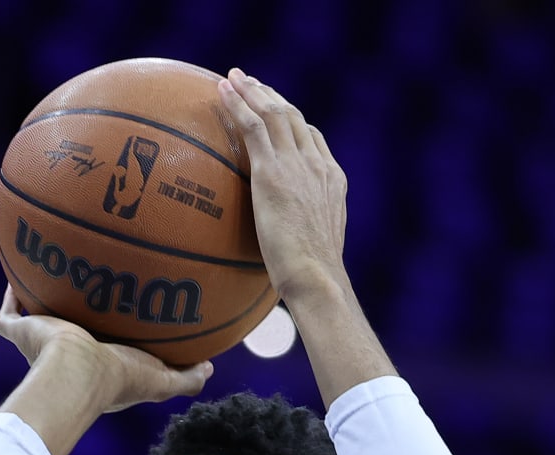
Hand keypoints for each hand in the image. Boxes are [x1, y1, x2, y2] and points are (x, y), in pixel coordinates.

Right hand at [0, 287, 210, 414]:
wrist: (76, 372)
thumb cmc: (118, 379)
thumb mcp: (161, 381)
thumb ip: (186, 378)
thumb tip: (209, 368)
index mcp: (96, 366)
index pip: (104, 347)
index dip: (111, 333)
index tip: (121, 314)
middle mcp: (66, 356)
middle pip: (70, 329)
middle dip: (76, 314)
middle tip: (87, 287)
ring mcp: (40, 345)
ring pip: (36, 320)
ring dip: (42, 300)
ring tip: (51, 270)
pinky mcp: (21, 333)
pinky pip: (10, 312)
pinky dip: (11, 294)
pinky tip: (19, 270)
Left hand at [218, 69, 349, 303]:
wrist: (317, 276)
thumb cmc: (314, 278)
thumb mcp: (314, 251)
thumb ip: (303, 236)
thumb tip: (287, 252)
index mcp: (332, 180)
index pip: (314, 140)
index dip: (294, 122)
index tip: (278, 112)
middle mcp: (317, 165)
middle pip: (294, 118)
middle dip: (271, 96)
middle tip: (251, 83)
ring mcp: (296, 165)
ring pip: (273, 114)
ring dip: (251, 90)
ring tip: (233, 77)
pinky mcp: (272, 172)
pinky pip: (253, 127)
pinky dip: (237, 104)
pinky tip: (221, 92)